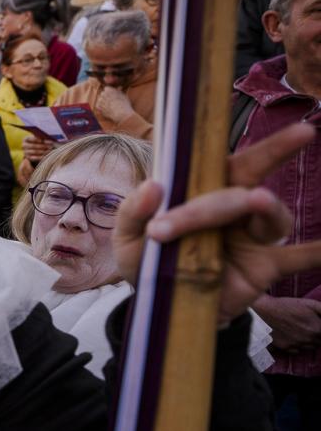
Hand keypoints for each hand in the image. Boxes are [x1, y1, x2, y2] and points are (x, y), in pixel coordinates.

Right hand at [21, 134, 56, 164]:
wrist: (34, 149)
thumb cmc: (38, 142)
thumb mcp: (38, 138)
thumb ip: (42, 137)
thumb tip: (48, 137)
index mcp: (25, 139)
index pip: (31, 139)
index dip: (38, 140)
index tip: (45, 141)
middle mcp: (24, 145)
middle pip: (34, 146)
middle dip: (43, 146)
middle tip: (51, 146)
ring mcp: (25, 152)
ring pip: (35, 152)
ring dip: (44, 151)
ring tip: (50, 150)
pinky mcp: (28, 158)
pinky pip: (35, 158)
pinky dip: (41, 157)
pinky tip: (47, 156)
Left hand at [92, 85, 136, 126]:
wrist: (121, 113)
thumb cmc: (124, 104)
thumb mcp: (123, 95)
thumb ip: (119, 91)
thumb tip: (119, 87)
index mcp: (108, 90)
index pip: (106, 88)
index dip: (110, 91)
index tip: (113, 94)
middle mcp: (103, 94)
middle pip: (103, 94)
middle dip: (106, 96)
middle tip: (111, 100)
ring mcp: (100, 100)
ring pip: (100, 100)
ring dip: (103, 101)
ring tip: (110, 105)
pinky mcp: (98, 107)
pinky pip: (98, 106)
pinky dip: (101, 107)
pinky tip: (106, 109)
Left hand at [115, 123, 320, 325]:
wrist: (158, 305)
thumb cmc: (147, 261)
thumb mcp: (128, 238)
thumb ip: (133, 213)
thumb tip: (152, 185)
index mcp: (200, 191)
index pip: (224, 161)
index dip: (255, 142)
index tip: (291, 124)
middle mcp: (231, 209)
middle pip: (251, 177)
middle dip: (268, 156)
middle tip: (278, 153)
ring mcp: (250, 238)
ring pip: (269, 216)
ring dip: (266, 208)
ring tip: (258, 199)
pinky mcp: (261, 268)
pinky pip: (294, 259)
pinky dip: (315, 254)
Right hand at [253, 295, 320, 350]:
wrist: (263, 311)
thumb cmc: (287, 305)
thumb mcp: (310, 304)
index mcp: (318, 329)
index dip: (320, 329)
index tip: (317, 325)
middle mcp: (309, 340)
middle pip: (320, 342)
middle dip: (318, 335)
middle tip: (309, 325)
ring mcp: (297, 345)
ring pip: (310, 347)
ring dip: (309, 341)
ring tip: (301, 330)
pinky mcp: (286, 348)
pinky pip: (297, 351)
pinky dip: (298, 346)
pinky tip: (293, 336)